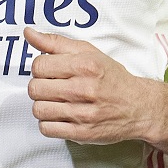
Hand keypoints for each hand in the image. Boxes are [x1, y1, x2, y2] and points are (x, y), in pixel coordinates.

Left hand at [24, 27, 158, 144]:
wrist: (139, 107)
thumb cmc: (112, 78)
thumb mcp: (88, 52)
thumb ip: (56, 43)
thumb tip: (28, 34)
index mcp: (85, 65)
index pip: (39, 65)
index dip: (40, 68)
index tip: (50, 71)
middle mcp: (84, 89)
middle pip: (35, 88)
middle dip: (40, 86)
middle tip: (52, 87)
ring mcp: (83, 113)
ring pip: (38, 109)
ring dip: (43, 105)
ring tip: (56, 102)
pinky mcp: (82, 133)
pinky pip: (46, 129)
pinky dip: (48, 123)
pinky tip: (60, 116)